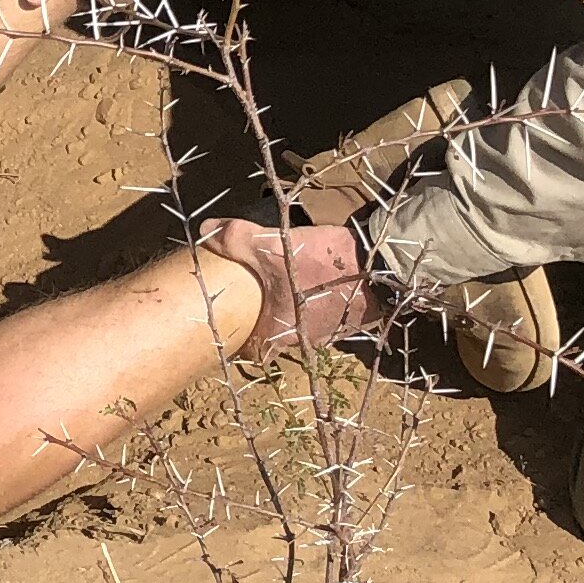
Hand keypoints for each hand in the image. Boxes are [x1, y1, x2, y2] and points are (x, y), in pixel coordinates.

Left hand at [201, 222, 386, 355]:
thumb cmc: (319, 261)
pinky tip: (321, 285)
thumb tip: (205, 229)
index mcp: (280, 329)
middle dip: (272, 322)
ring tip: (294, 289)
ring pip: (306, 329)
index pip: (256, 353)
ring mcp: (332, 333)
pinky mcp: (353, 322)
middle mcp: (305, 340)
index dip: (246, 343)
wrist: (378, 264)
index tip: (240, 328)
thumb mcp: (269, 244)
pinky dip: (323, 306)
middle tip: (264, 300)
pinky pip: (330, 318)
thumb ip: (233, 238)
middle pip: (280, 338)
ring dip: (299, 314)